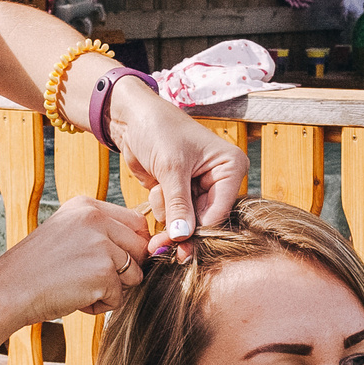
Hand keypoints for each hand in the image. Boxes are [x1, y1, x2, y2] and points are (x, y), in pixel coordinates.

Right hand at [0, 195, 151, 321]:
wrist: (7, 290)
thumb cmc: (35, 269)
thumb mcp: (67, 234)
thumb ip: (101, 233)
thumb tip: (145, 247)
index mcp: (86, 206)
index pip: (135, 222)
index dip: (131, 247)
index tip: (112, 262)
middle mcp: (95, 219)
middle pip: (140, 247)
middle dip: (125, 269)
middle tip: (91, 278)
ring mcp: (101, 245)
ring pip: (134, 275)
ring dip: (112, 289)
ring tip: (79, 287)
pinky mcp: (104, 273)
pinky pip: (119, 298)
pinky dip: (99, 305)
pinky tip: (74, 298)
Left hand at [106, 79, 249, 254]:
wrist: (133, 118)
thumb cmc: (158, 129)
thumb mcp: (170, 167)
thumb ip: (178, 204)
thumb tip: (182, 236)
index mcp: (230, 167)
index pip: (220, 210)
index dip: (200, 230)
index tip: (180, 246)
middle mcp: (220, 180)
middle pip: (205, 220)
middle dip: (181, 228)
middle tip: (161, 245)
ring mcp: (199, 188)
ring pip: (187, 220)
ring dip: (168, 212)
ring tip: (157, 188)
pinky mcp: (181, 192)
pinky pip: (173, 214)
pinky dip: (161, 207)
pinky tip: (155, 188)